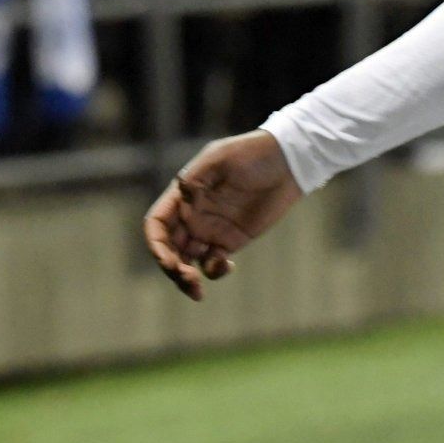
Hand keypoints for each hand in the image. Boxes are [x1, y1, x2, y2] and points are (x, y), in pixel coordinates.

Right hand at [143, 130, 303, 299]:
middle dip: (171, 268)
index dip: (156, 245)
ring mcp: (210, 230)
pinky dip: (213, 271)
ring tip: (197, 289)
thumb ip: (199, 176)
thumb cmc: (252, 153)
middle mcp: (192, 215)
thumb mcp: (222, 157)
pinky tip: (227, 266)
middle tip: (188, 280)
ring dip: (186, 278)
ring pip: (187, 261)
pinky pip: (213, 264)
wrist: (287, 161)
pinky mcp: (230, 241)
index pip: (158, 224)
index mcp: (184, 195)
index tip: (168, 262)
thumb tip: (180, 192)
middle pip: (169, 249)